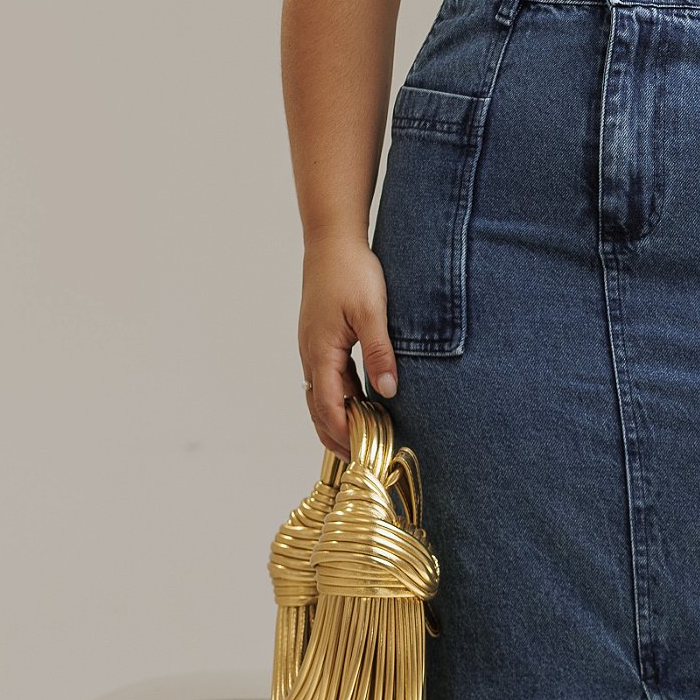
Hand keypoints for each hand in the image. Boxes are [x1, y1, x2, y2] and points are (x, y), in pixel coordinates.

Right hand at [298, 231, 398, 456]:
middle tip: (363, 459)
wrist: (332, 240)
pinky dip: (339, 399)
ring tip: (362, 441)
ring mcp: (313, 348)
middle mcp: (311, 354)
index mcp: (320, 351)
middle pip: (318, 408)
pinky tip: (359, 405)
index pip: (327, 407)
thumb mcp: (371, 311)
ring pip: (320, 396)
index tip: (364, 454)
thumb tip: (388, 392)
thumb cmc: (351, 271)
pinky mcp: (320, 340)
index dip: (344, 433)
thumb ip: (379, 352)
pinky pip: (326, 380)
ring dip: (337, 420)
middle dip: (338, 436)